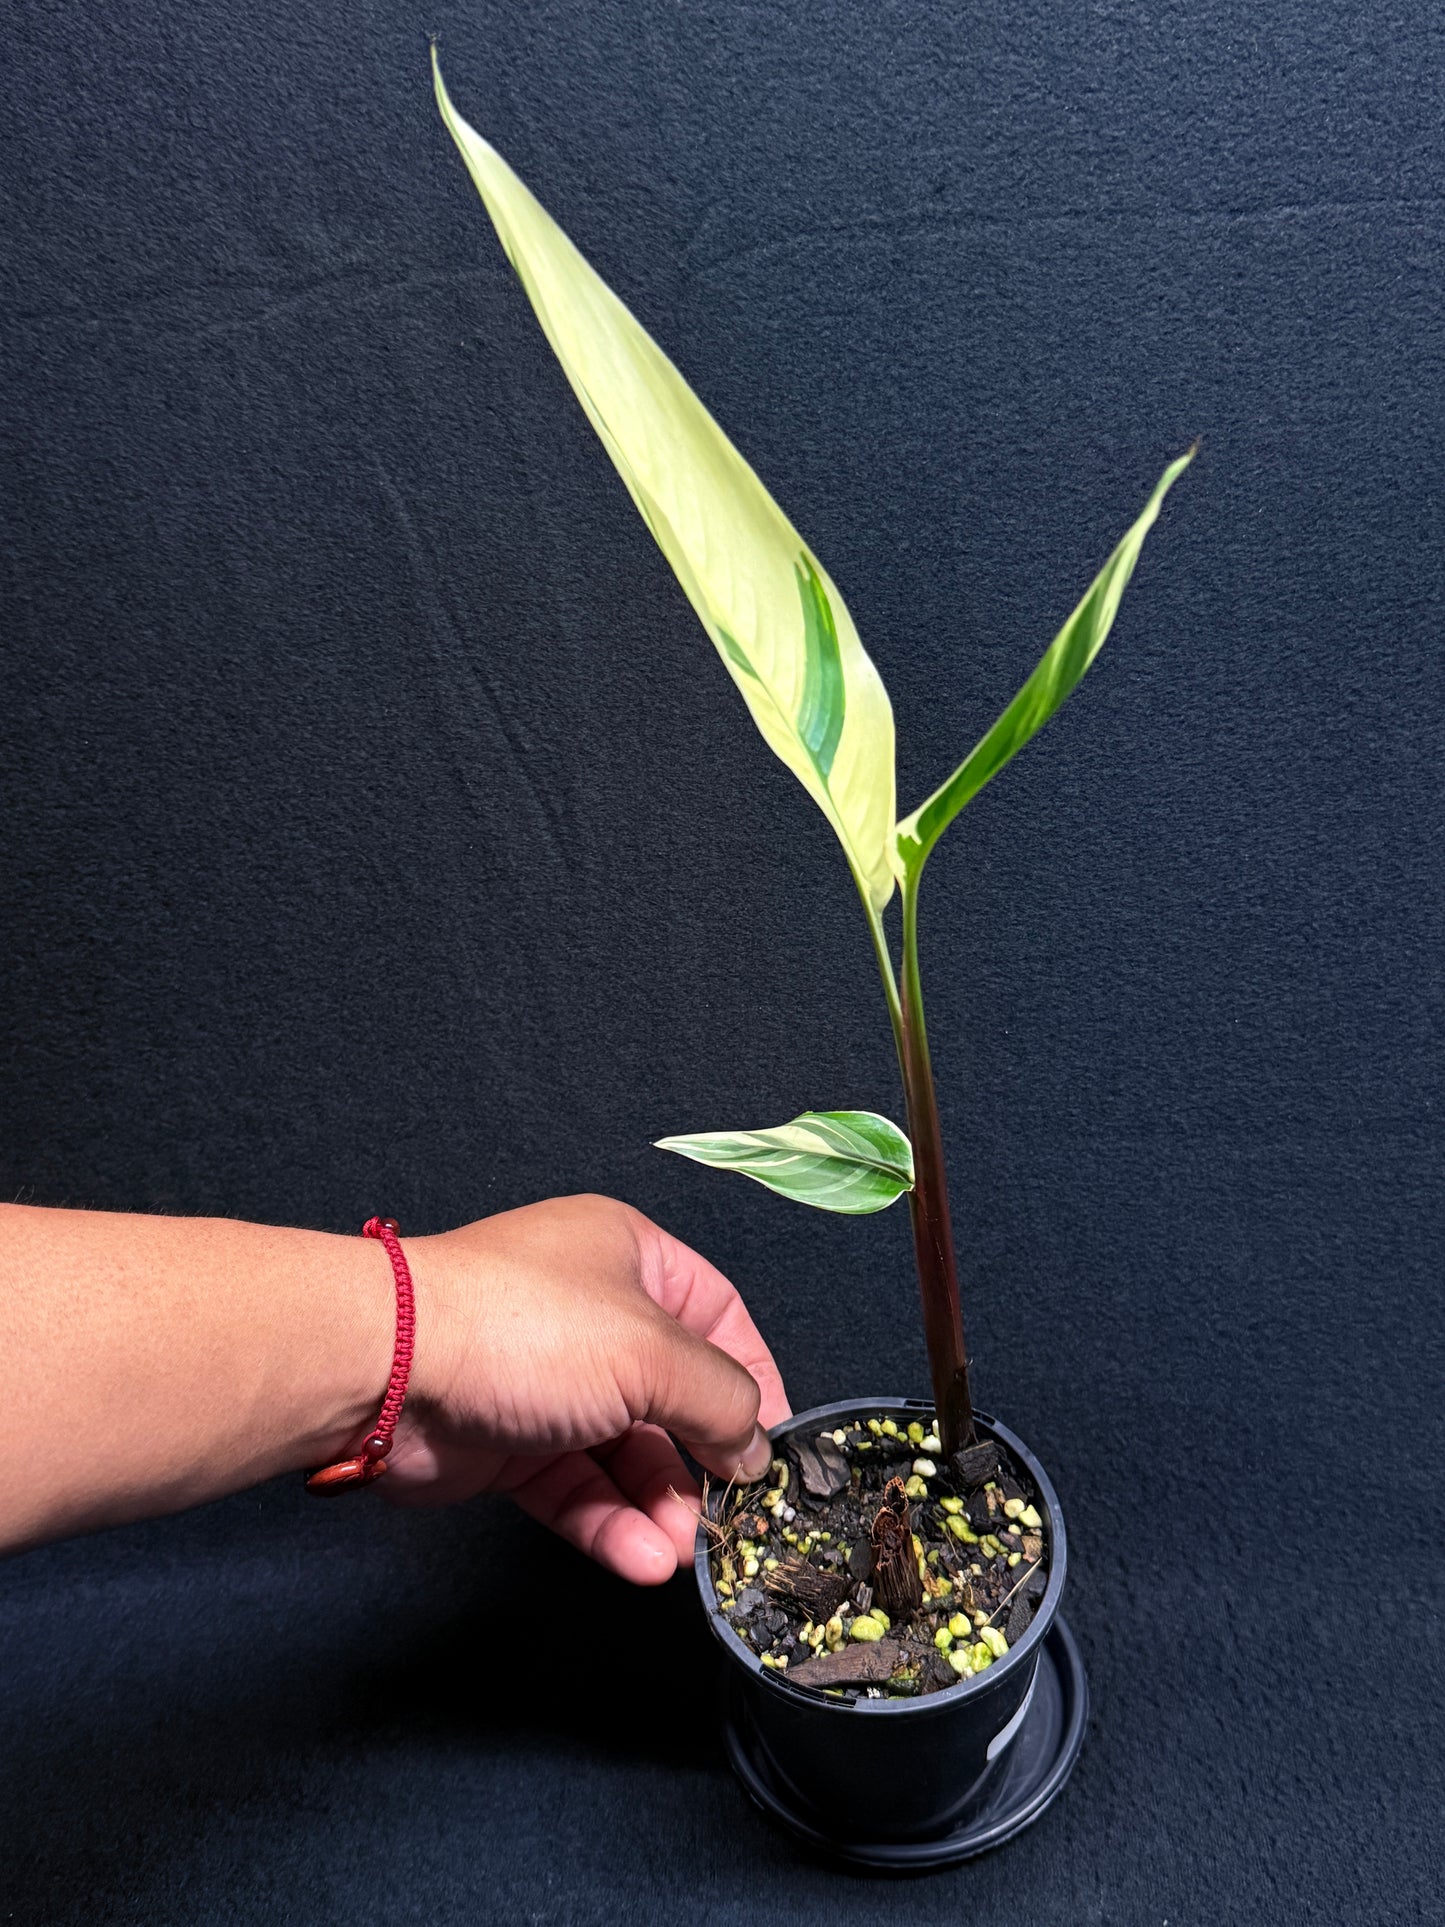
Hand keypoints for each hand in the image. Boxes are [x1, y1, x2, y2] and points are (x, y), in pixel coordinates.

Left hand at [382, 1195, 789, 1584]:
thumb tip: (756, 1446)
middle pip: (673, 1398)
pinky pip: (574, 1486)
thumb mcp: (652, 1352)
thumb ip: (722, 1399)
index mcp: (631, 1258)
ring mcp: (547, 1380)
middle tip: (727, 1518)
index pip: (719, 1318)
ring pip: (624, 1453)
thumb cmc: (526, 1328)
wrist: (388, 1368)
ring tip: (677, 1553)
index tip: (775, 1447)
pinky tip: (637, 1559)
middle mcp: (592, 1314)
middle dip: (700, 1463)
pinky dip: (608, 1523)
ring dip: (657, 1506)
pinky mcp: (509, 1442)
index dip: (754, 1381)